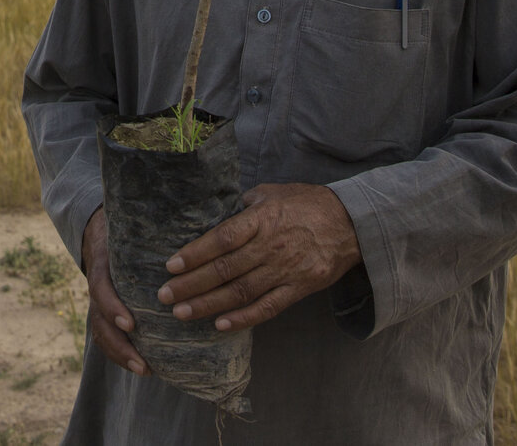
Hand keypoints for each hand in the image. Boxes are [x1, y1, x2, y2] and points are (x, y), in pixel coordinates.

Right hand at [82, 207, 147, 375]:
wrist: (99, 229)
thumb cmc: (125, 228)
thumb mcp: (130, 224)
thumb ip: (153, 228)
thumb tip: (187, 225)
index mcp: (103, 263)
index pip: (101, 287)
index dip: (112, 308)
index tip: (130, 324)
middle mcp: (99, 287)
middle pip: (99, 321)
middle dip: (119, 345)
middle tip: (143, 363)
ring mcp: (99, 302)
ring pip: (101, 333)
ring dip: (121, 355)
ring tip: (145, 370)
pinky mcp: (106, 312)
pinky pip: (107, 337)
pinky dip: (121, 354)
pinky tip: (144, 366)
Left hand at [156, 182, 360, 332]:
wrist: (352, 223)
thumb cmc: (308, 204)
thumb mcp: (273, 192)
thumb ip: (244, 204)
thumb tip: (216, 212)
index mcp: (262, 219)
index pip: (222, 238)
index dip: (195, 253)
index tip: (171, 265)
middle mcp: (271, 246)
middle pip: (225, 270)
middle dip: (191, 285)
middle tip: (165, 296)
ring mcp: (285, 270)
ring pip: (240, 292)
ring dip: (208, 305)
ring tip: (182, 313)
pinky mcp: (299, 289)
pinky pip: (267, 307)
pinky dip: (243, 319)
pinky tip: (220, 325)